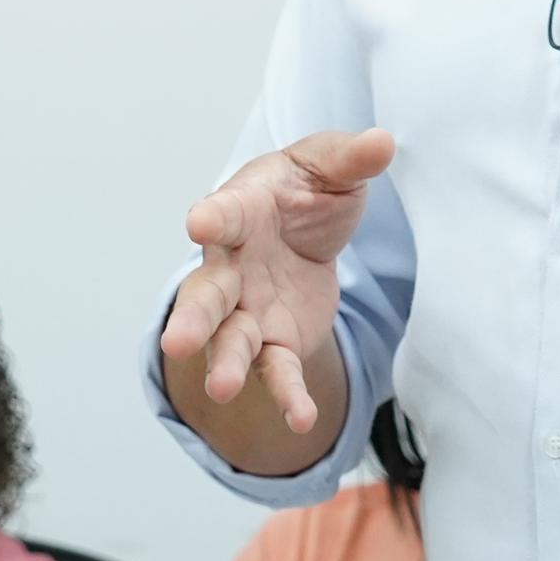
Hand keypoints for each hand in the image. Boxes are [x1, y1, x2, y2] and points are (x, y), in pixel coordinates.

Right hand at [164, 130, 396, 433]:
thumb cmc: (305, 192)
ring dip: (225, 366)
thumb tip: (383, 142)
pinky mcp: (276, 342)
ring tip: (222, 391)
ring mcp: (248, 311)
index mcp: (241, 212)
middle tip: (176, 343)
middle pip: (207, 296)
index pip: (225, 214)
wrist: (306, 235)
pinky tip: (301, 418)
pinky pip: (278, 371)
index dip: (213, 218)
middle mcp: (232, 267)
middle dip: (191, 319)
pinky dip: (287, 395)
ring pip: (230, 342)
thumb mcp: (330, 168)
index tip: (198, 223)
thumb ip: (350, 158)